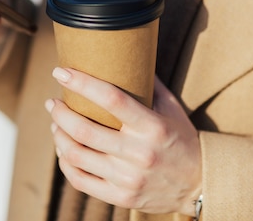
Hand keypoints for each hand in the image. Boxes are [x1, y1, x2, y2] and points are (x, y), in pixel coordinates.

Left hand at [45, 68, 202, 214]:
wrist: (200, 184)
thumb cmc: (182, 139)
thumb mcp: (172, 108)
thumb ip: (149, 84)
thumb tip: (127, 56)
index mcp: (152, 126)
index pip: (110, 99)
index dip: (81, 83)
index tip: (61, 71)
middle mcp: (139, 153)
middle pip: (84, 129)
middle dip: (60, 112)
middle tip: (53, 101)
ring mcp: (128, 178)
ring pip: (76, 155)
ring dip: (58, 135)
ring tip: (56, 123)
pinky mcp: (121, 197)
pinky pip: (80, 180)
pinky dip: (65, 163)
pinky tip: (63, 150)